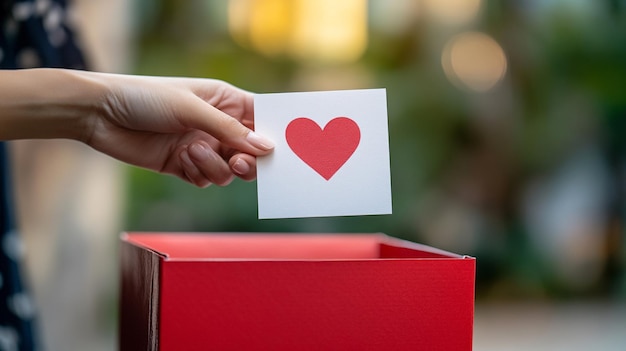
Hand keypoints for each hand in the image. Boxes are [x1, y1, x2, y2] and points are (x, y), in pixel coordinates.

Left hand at [0, 69, 274, 186]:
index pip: (262, 118)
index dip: (276, 134)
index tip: (288, 151)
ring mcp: (202, 147)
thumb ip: (230, 130)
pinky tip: (181, 160)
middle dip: (249, 161)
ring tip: (193, 152)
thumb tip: (267, 148)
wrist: (99, 115)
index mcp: (225, 101)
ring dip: (216, 166)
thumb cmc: (145, 98)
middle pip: (251, 151)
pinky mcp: (185, 166)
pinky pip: (207, 179)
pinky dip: (199, 173)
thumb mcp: (191, 109)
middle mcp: (217, 125)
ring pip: (229, 170)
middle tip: (241, 164)